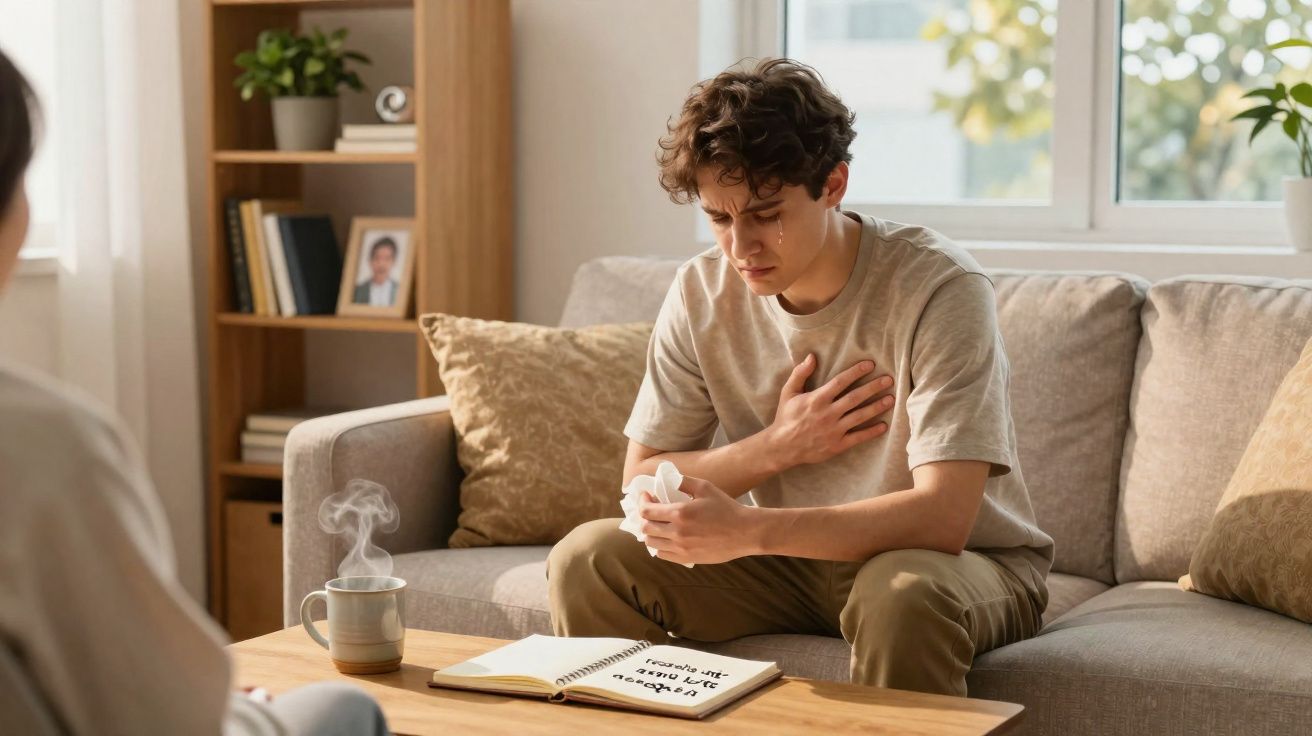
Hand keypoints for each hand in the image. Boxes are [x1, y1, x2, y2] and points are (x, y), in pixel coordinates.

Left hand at [638, 476, 759, 564]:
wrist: (744, 532)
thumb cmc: (726, 508)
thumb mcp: (705, 487)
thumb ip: (683, 481)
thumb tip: (666, 477)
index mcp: (680, 513)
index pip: (647, 511)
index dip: (642, 502)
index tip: (646, 496)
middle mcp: (677, 532)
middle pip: (645, 528)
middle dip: (644, 517)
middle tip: (650, 510)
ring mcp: (681, 548)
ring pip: (651, 543)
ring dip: (650, 532)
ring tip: (657, 524)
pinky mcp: (687, 558)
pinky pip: (662, 555)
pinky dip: (659, 546)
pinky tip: (666, 537)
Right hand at [765, 354, 894, 468]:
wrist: (782, 447)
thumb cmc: (786, 417)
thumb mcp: (788, 393)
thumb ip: (800, 373)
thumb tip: (812, 356)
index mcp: (817, 399)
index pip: (841, 381)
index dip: (856, 372)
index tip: (870, 364)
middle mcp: (828, 413)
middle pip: (855, 397)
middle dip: (873, 387)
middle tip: (888, 380)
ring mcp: (834, 430)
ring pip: (860, 416)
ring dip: (877, 407)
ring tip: (891, 399)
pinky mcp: (837, 445)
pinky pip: (858, 437)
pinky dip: (871, 432)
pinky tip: (884, 425)